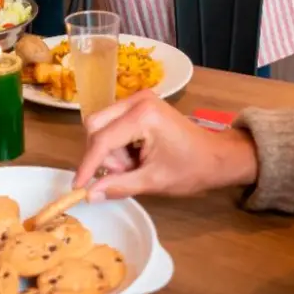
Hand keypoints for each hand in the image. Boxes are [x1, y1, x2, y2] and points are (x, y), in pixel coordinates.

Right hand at [73, 92, 257, 199]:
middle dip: (102, 154)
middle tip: (122, 174)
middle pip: (96, 124)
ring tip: (134, 166)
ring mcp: (138, 98)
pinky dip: (117, 143)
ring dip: (110, 150)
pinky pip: (113, 122)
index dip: (88, 164)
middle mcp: (137, 100)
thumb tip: (88, 195)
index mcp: (143, 115)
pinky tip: (136, 156)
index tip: (77, 186)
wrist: (216, 156)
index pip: (103, 139)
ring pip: (102, 124)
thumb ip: (119, 186)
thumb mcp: (153, 181)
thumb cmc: (190, 169)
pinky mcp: (139, 103)